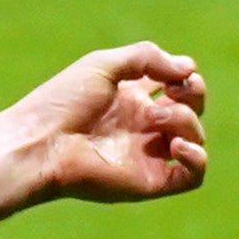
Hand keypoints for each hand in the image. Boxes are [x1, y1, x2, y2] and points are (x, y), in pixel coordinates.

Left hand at [13, 42, 207, 204]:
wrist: (41, 143)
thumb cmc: (63, 101)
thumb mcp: (103, 64)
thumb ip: (147, 58)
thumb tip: (189, 68)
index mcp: (130, 99)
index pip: (174, 85)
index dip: (184, 75)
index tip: (176, 71)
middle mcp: (141, 126)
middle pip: (189, 109)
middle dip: (193, 94)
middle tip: (176, 90)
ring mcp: (147, 154)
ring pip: (194, 138)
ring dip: (185, 120)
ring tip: (155, 117)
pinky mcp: (150, 180)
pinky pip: (192, 177)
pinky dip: (197, 158)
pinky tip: (177, 144)